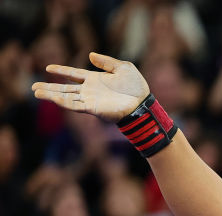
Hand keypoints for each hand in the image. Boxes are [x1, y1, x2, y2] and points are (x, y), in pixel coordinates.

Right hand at [31, 52, 148, 122]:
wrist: (142, 103)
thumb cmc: (136, 86)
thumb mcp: (122, 67)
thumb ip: (106, 61)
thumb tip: (90, 55)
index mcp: (95, 79)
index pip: (74, 74)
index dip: (62, 70)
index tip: (48, 67)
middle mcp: (90, 90)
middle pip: (65, 88)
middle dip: (50, 87)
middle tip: (34, 86)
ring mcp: (90, 100)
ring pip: (66, 97)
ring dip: (51, 95)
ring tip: (36, 92)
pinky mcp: (93, 109)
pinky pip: (75, 105)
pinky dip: (63, 102)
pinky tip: (53, 98)